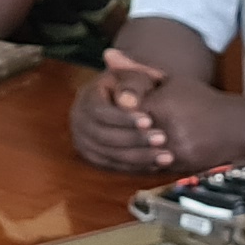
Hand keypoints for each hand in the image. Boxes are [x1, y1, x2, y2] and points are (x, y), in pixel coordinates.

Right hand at [71, 53, 181, 172]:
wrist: (132, 102)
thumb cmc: (137, 87)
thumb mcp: (136, 78)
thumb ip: (133, 86)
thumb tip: (127, 102)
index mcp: (87, 95)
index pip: (99, 110)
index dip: (123, 117)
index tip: (150, 120)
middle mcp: (79, 118)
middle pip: (102, 135)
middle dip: (134, 139)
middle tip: (162, 138)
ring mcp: (83, 139)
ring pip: (107, 154)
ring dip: (138, 157)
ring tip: (166, 156)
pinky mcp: (93, 155)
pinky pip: (111, 165)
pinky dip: (133, 166)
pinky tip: (155, 164)